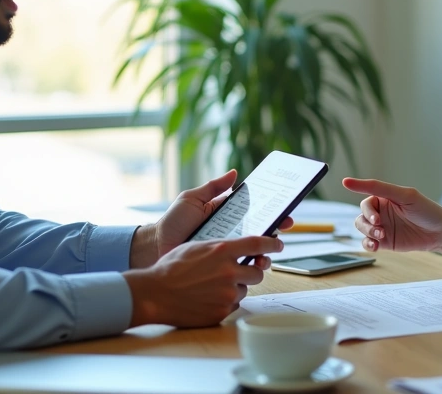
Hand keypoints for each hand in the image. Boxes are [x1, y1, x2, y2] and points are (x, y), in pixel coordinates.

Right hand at [124, 236, 283, 327]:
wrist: (155, 294)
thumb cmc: (171, 268)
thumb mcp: (196, 246)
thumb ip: (220, 247)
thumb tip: (239, 248)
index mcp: (222, 250)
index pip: (258, 244)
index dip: (272, 243)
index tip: (278, 244)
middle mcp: (229, 272)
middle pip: (258, 271)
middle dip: (252, 270)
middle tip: (239, 271)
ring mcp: (227, 294)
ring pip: (245, 289)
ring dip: (236, 287)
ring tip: (212, 286)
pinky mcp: (223, 311)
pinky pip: (234, 305)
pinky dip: (226, 301)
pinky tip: (208, 298)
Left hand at [139, 170, 294, 264]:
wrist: (156, 246)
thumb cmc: (173, 221)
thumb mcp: (193, 199)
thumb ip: (213, 187)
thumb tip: (235, 172)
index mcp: (227, 216)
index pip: (255, 213)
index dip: (272, 211)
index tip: (285, 210)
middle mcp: (231, 234)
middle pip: (260, 233)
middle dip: (276, 230)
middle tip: (283, 227)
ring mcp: (227, 252)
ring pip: (255, 252)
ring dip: (267, 251)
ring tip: (268, 249)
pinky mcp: (222, 268)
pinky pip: (241, 269)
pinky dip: (252, 267)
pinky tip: (256, 264)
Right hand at [342, 178, 441, 252]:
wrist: (441, 233)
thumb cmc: (426, 210)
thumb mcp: (404, 196)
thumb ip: (379, 188)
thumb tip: (349, 182)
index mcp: (385, 199)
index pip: (367, 200)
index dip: (365, 204)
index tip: (358, 199)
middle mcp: (381, 212)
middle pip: (362, 216)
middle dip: (367, 221)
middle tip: (379, 225)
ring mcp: (382, 228)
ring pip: (362, 229)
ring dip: (367, 232)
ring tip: (381, 236)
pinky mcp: (385, 243)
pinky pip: (368, 243)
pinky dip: (368, 244)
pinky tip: (375, 246)